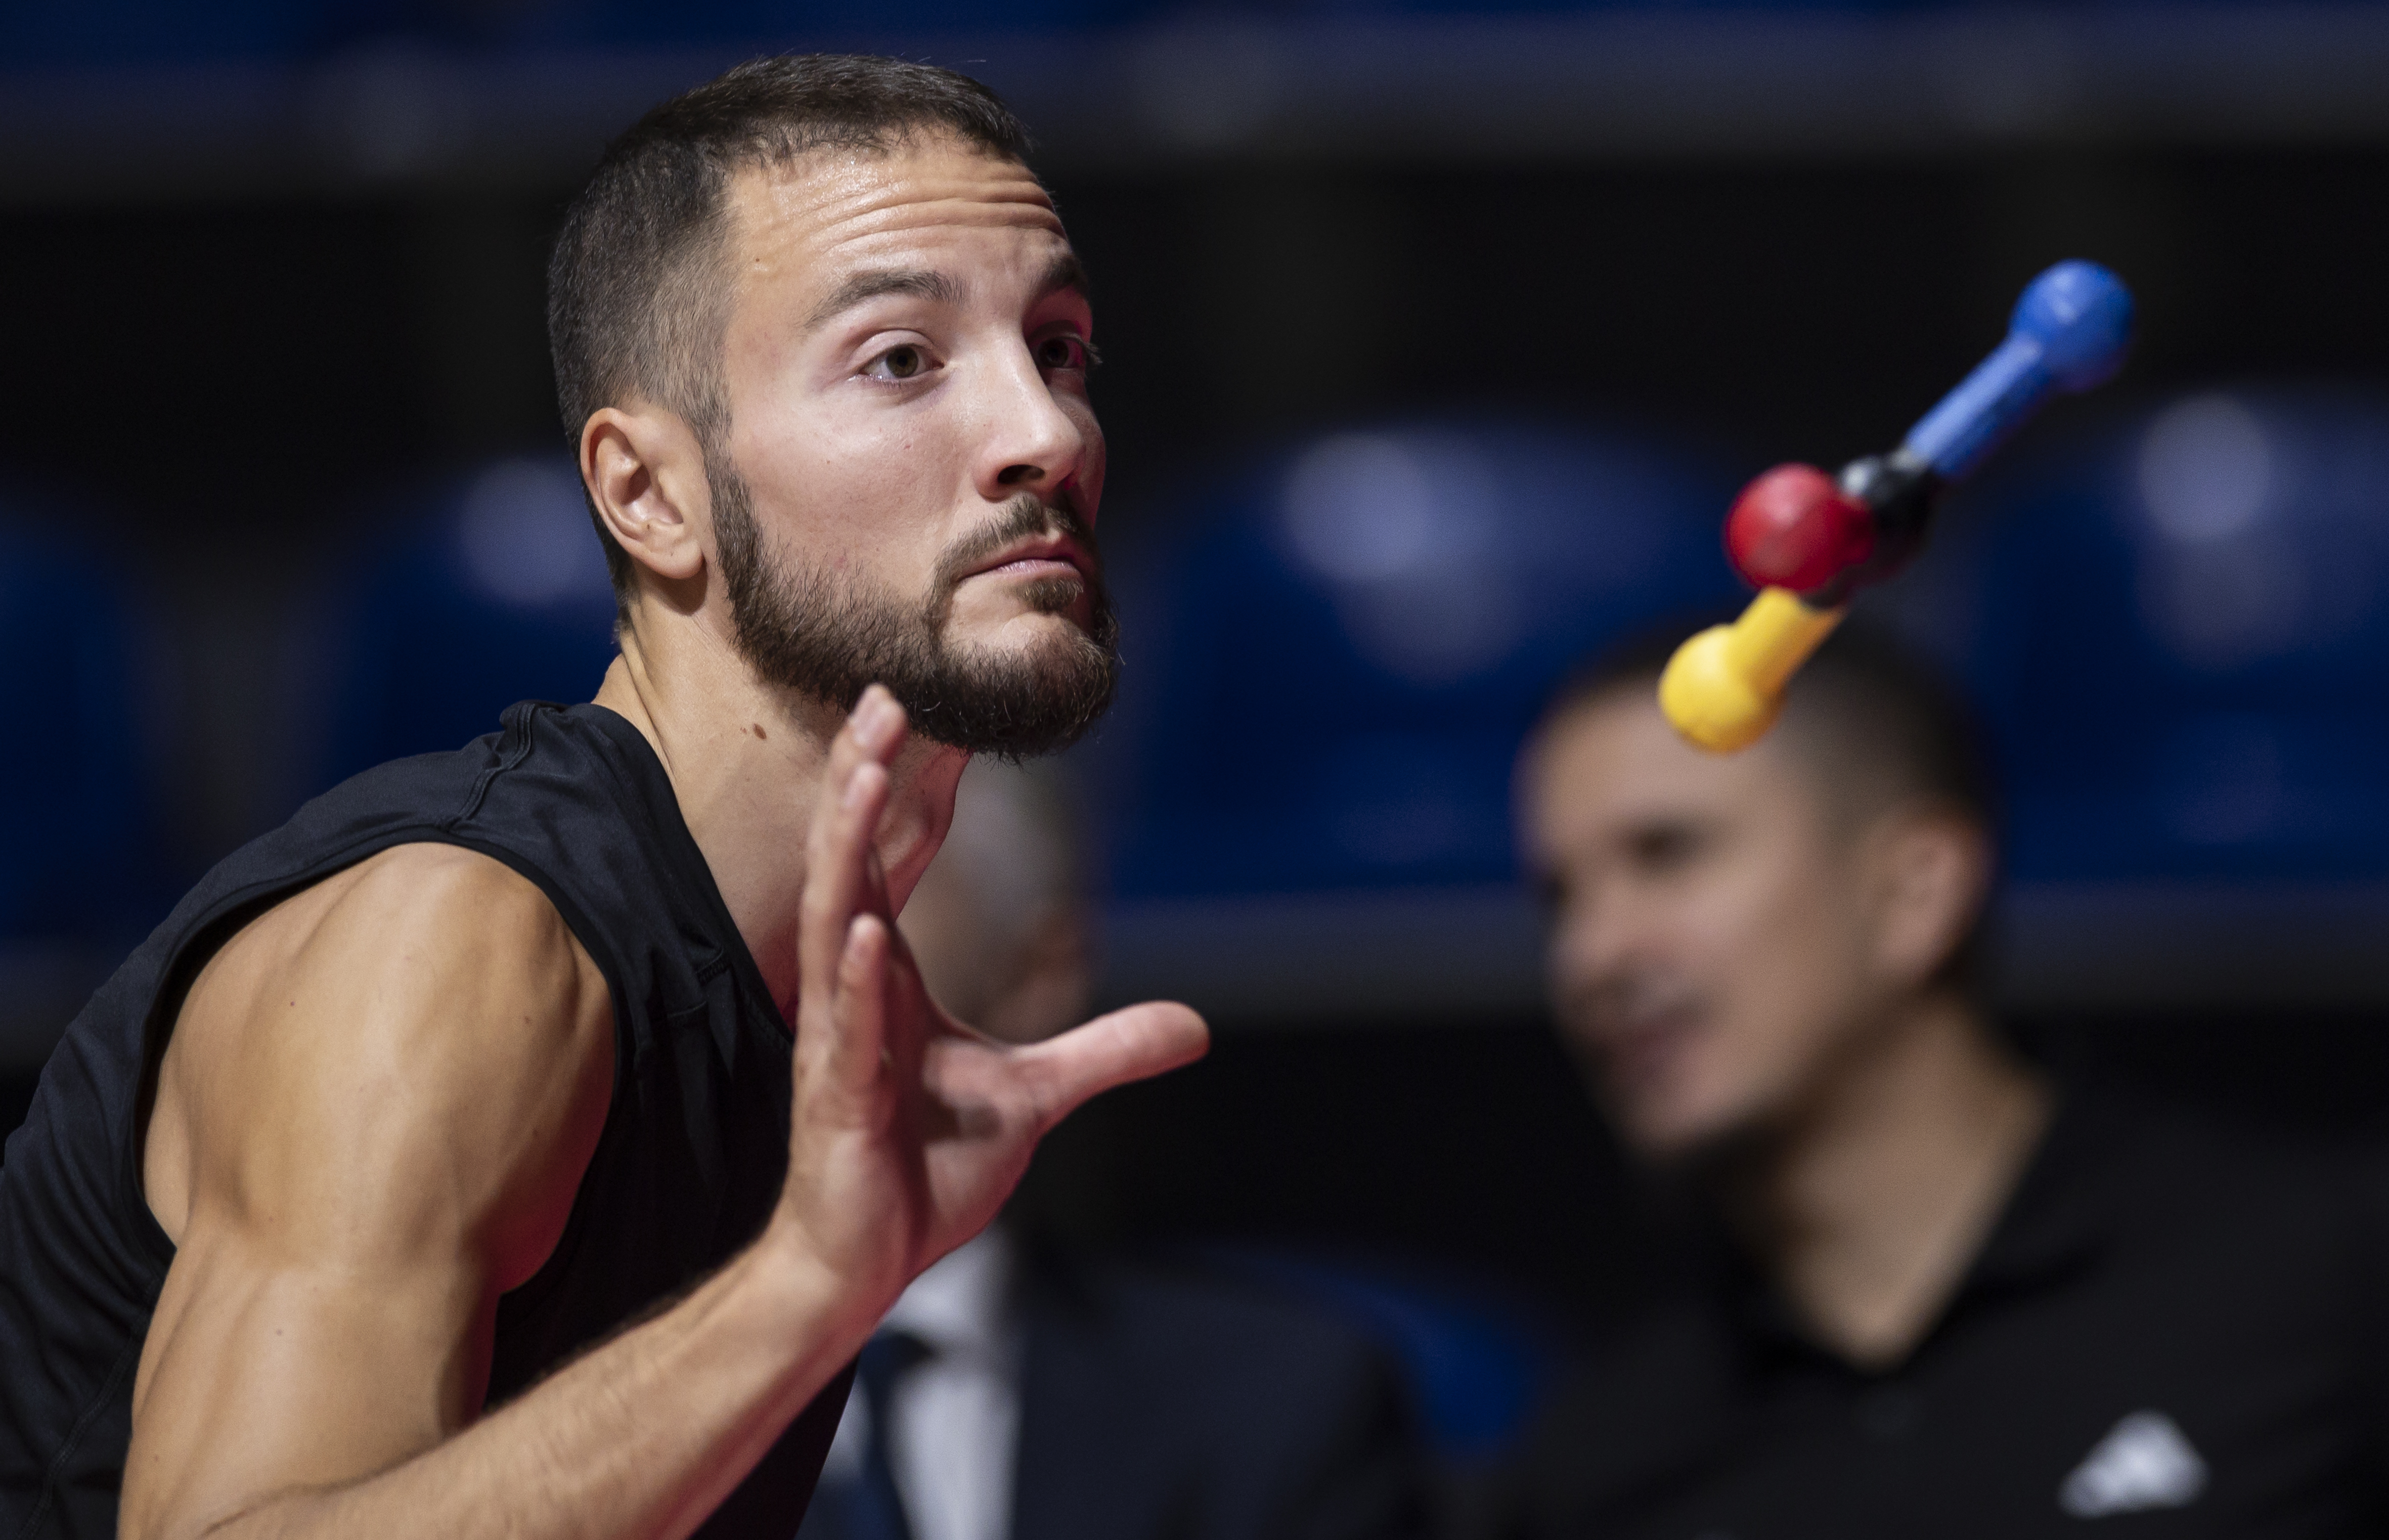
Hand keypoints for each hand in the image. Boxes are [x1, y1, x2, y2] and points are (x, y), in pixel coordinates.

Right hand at [772, 685, 1207, 1310]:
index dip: (894, 792)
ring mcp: (839, 1045)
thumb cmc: (921, 1170)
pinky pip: (849, 1030)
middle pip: (851, 867)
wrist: (862, 1261)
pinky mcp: (840, 1105)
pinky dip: (856, 977)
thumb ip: (1107, 1052)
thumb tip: (1199, 1026)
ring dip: (848, 849)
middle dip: (861, 783)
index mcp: (883, 980)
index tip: (904, 708)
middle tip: (880, 697)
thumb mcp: (1036, 1098)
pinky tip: (867, 930)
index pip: (886, 865)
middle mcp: (851, 995)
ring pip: (836, 925)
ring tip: (865, 773)